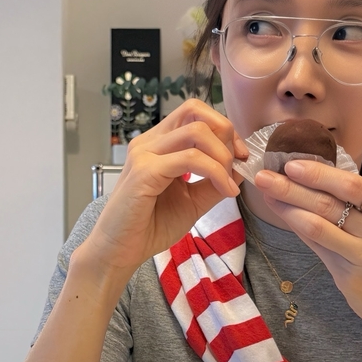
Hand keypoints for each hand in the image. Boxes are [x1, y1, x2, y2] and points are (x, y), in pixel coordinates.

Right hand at [78, 99, 247, 279]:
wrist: (120, 250)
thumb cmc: (150, 226)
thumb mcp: (193, 201)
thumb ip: (214, 182)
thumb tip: (241, 168)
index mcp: (159, 144)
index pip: (195, 113)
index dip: (224, 129)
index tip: (240, 157)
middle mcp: (149, 142)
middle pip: (195, 110)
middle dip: (226, 134)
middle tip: (237, 163)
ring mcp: (145, 154)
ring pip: (196, 132)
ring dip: (223, 156)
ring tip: (229, 184)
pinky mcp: (145, 171)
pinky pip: (191, 159)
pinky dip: (216, 173)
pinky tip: (224, 191)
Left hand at [253, 158, 361, 339]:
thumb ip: (355, 207)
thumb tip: (312, 180)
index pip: (354, 185)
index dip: (320, 173)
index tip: (292, 163)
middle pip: (332, 202)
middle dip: (294, 185)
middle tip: (265, 174)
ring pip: (320, 224)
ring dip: (288, 205)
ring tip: (266, 192)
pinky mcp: (351, 276)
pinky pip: (318, 246)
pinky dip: (297, 226)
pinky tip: (283, 215)